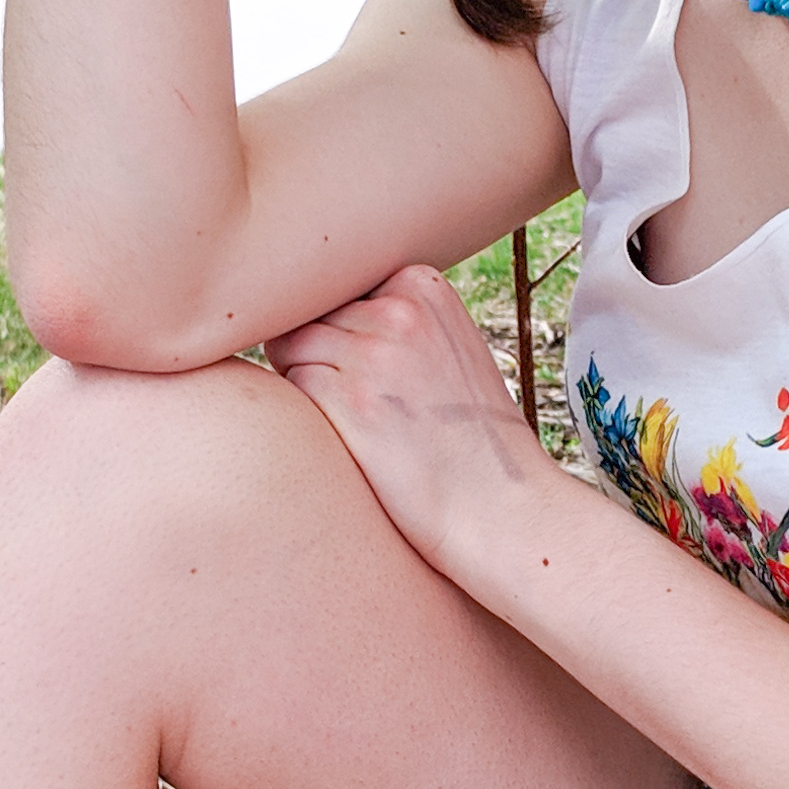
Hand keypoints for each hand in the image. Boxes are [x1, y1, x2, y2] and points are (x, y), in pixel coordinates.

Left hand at [266, 264, 553, 578]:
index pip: (339, 283)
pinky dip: (303, 410)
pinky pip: (291, 383)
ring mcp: (374, 352)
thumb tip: (316, 311)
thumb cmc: (467, 437)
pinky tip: (342, 436)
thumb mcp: (447, 348)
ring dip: (302, 380)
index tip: (370, 367)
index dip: (338, 327)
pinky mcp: (350, 399)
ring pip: (290, 345)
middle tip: (354, 400)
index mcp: (424, 286)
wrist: (498, 505)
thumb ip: (395, 318)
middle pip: (310, 312)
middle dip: (316, 352)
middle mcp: (399, 310)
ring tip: (349, 419)